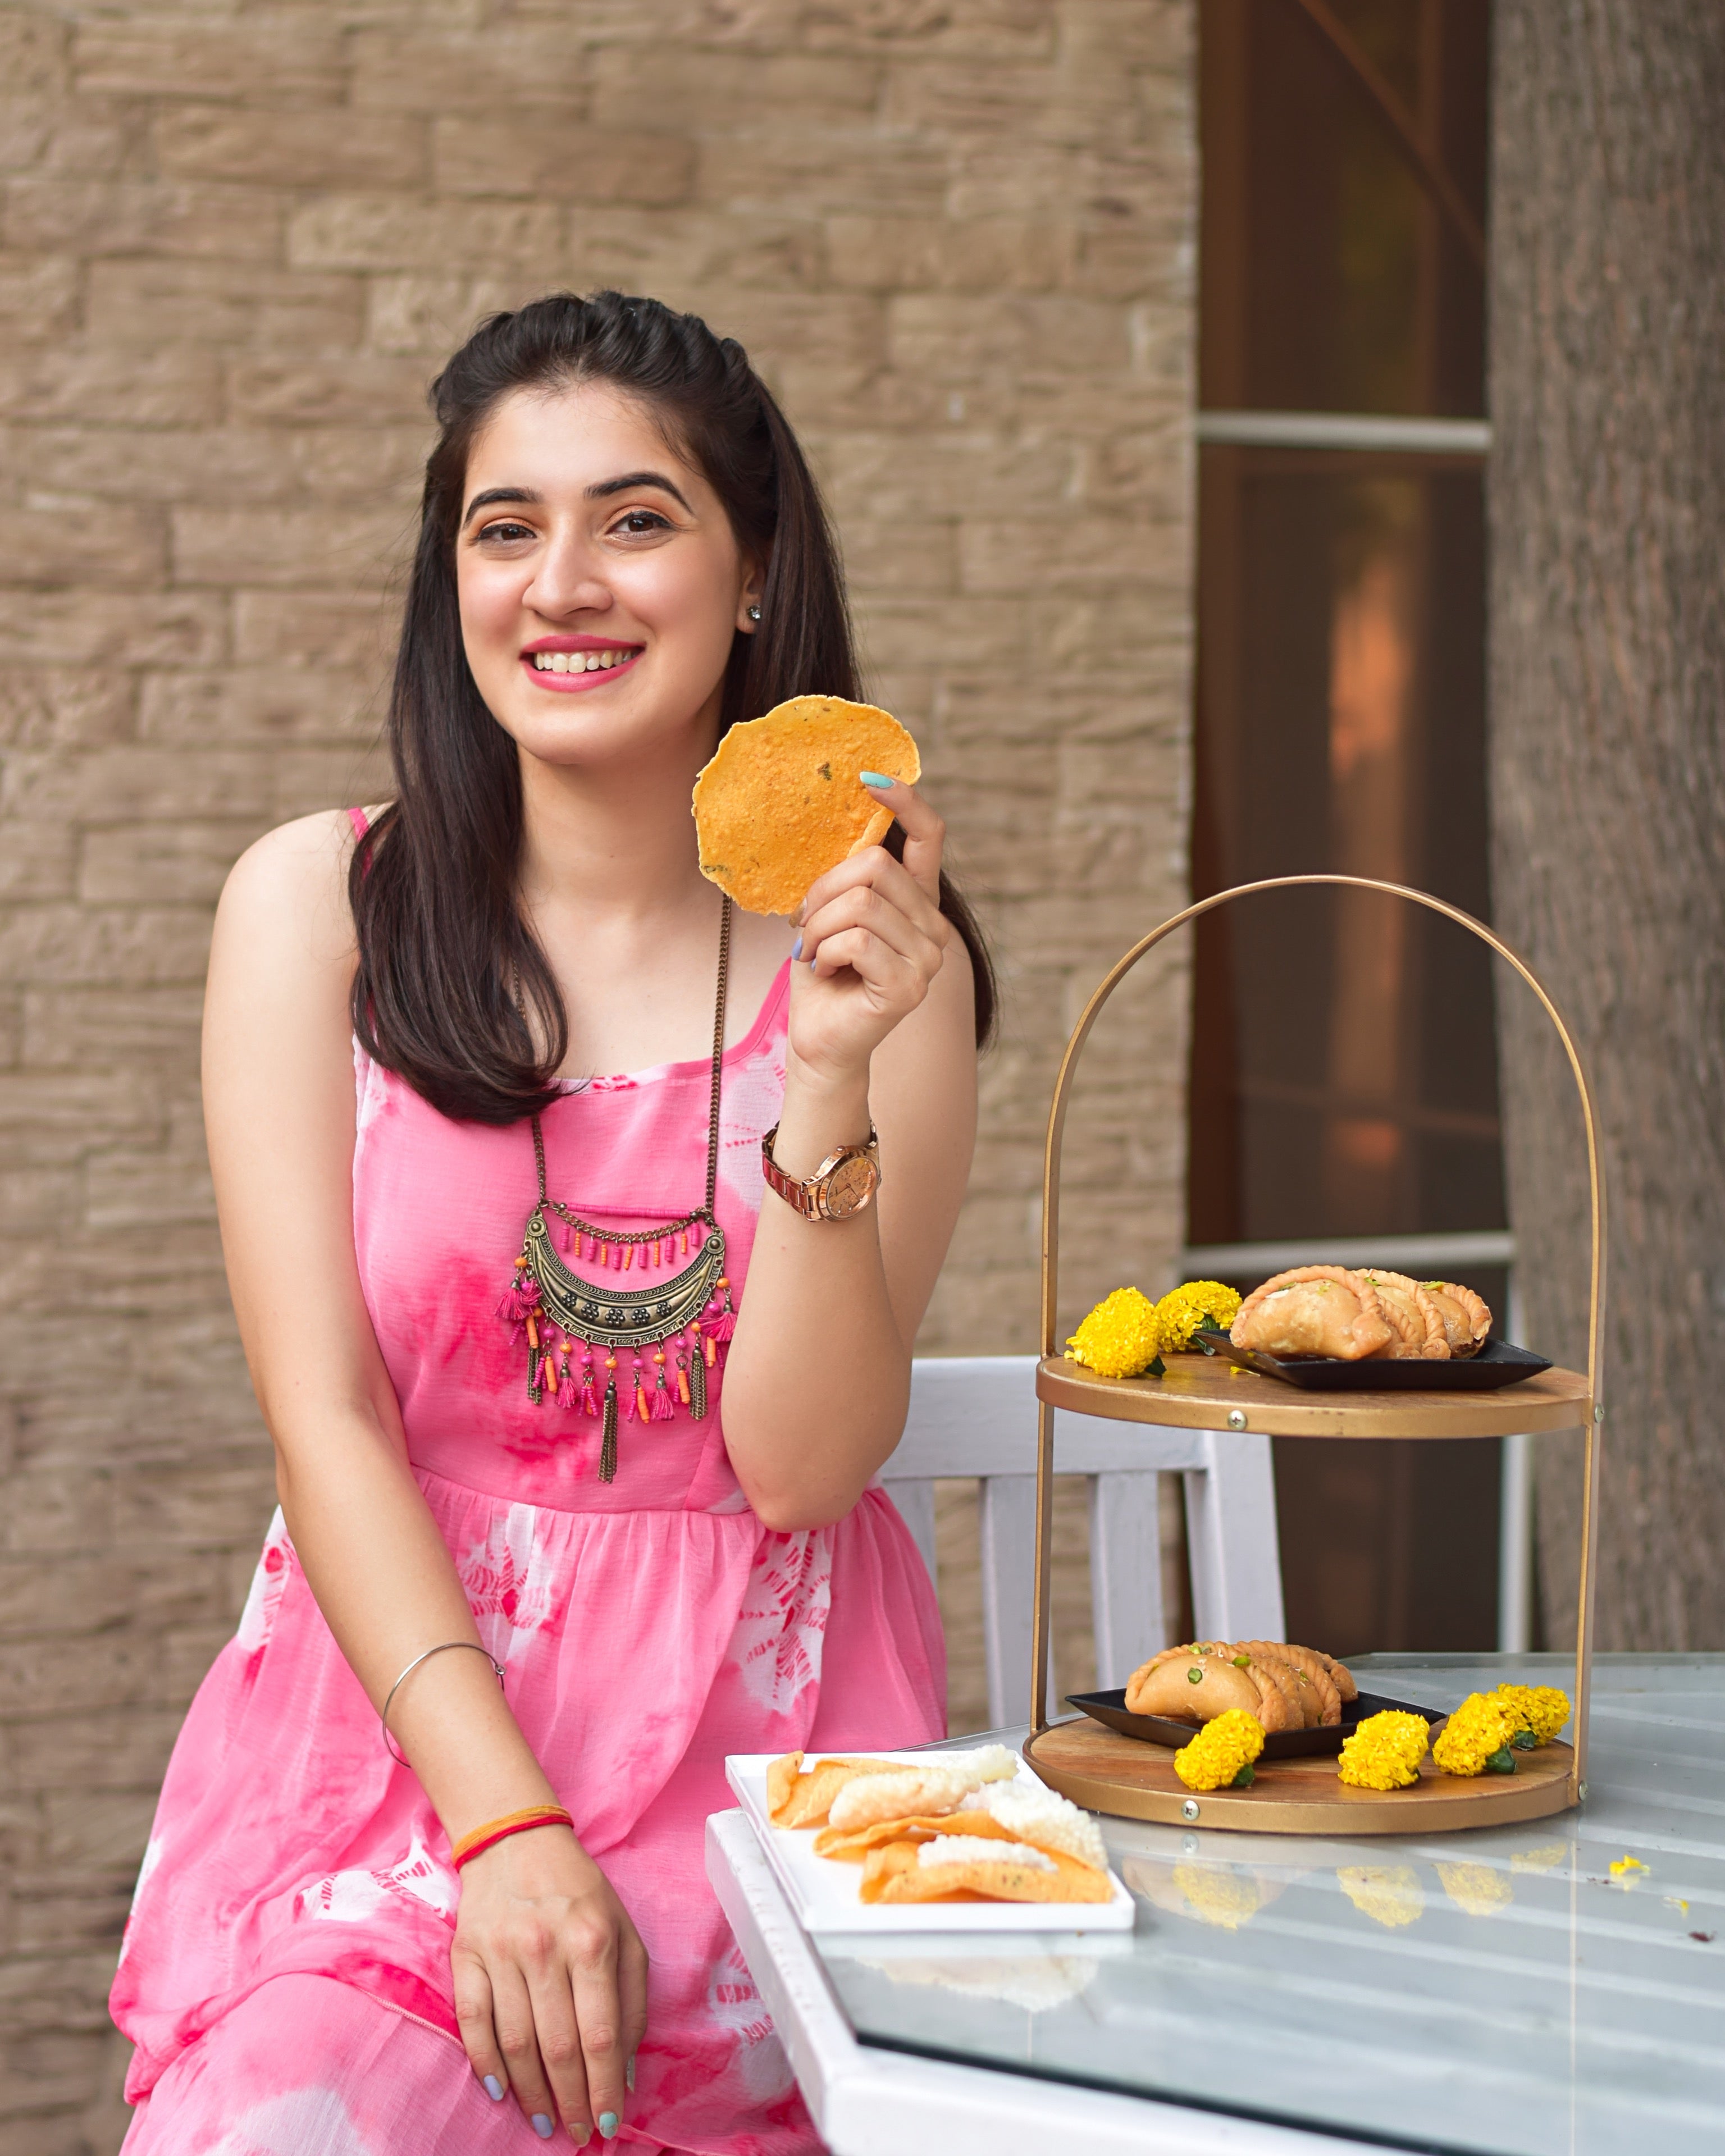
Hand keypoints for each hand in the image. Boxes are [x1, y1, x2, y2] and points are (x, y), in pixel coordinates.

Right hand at [451, 1824, 647, 2143]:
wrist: (516, 1840)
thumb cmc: (579, 1894)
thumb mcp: (623, 1932)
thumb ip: (632, 2000)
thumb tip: (627, 2070)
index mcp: (592, 1941)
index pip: (601, 2034)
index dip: (605, 2087)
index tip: (609, 2124)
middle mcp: (546, 1947)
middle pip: (559, 2047)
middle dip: (571, 2102)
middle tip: (578, 2135)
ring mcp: (501, 1952)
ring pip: (515, 2043)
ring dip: (531, 2094)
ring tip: (543, 2123)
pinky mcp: (465, 1955)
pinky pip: (472, 2022)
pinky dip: (485, 2063)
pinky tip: (500, 2092)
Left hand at [790, 776, 951, 1086]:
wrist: (819, 1042)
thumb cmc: (822, 975)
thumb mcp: (830, 912)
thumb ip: (848, 876)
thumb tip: (846, 821)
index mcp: (916, 902)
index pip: (929, 837)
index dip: (905, 802)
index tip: (870, 778)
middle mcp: (932, 927)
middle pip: (875, 865)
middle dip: (824, 891)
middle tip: (803, 925)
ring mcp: (928, 958)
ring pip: (861, 904)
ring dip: (818, 927)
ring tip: (812, 953)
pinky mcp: (910, 985)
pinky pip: (855, 940)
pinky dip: (824, 952)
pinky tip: (825, 972)